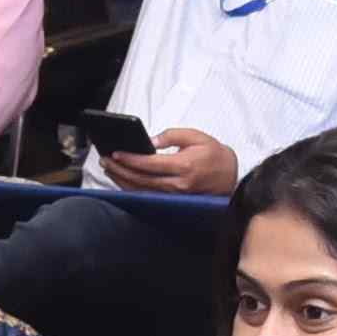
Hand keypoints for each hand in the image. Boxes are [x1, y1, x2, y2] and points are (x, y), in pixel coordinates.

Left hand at [98, 125, 235, 197]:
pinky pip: (148, 195)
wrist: (231, 177)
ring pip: (142, 190)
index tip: (116, 154)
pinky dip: (132, 189)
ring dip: (123, 180)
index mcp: (183, 166)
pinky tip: (122, 180)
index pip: (150, 164)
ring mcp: (175, 195)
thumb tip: (151, 140)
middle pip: (141, 179)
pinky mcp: (174, 200)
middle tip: (105, 160)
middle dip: (120, 170)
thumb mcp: (197, 137)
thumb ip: (172, 135)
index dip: (130, 160)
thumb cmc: (214, 155)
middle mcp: (178, 184)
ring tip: (109, 169)